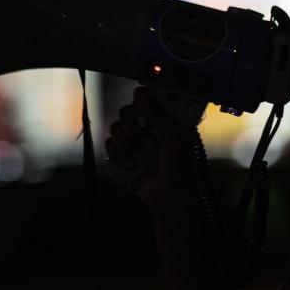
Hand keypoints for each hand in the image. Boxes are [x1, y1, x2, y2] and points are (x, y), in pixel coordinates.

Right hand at [105, 87, 197, 210]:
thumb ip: (157, 114)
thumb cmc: (179, 167)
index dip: (140, 103)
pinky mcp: (124, 156)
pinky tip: (130, 164)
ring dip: (125, 142)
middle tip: (136, 135)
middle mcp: (148, 127)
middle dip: (130, 124)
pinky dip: (117, 154)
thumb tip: (140, 92)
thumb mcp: (174, 137)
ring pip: (116, 127)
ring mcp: (135, 141)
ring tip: (139, 156)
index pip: (145, 100)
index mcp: (164, 119)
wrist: (168, 197)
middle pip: (127, 111)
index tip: (141, 110)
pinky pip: (110, 145)